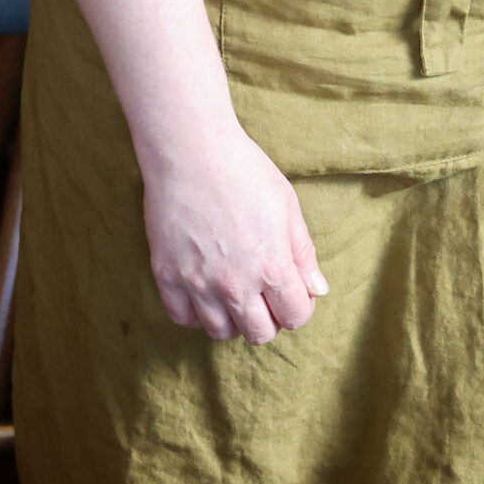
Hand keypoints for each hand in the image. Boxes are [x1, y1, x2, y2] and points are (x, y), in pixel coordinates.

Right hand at [141, 122, 327, 343]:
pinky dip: (196, 313)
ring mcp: (197, 284)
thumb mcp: (287, 205)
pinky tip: (205, 290)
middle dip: (270, 319)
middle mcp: (235, 284)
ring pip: (220, 332)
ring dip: (233, 319)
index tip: (293, 292)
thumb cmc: (244, 171)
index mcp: (271, 266)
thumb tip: (317, 290)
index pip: (294, 316)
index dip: (299, 307)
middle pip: (259, 334)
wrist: (191, 150)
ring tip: (235, 292)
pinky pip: (183, 318)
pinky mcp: (166, 276)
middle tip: (265, 295)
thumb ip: (303, 253)